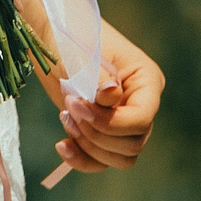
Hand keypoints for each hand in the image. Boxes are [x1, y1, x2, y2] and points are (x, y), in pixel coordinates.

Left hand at [46, 22, 162, 179]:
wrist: (54, 39)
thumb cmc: (73, 40)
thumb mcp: (84, 56)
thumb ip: (98, 79)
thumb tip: (112, 95)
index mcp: (146, 81)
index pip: (141, 118)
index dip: (110, 123)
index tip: (78, 106)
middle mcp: (141, 104)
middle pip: (133, 143)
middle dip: (97, 134)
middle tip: (69, 108)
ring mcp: (123, 120)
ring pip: (121, 157)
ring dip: (90, 147)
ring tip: (66, 118)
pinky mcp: (104, 132)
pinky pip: (102, 160)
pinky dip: (82, 159)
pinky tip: (62, 146)